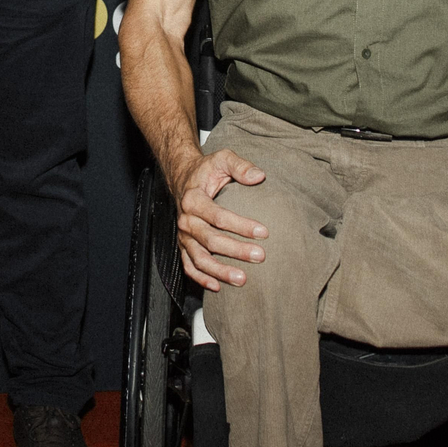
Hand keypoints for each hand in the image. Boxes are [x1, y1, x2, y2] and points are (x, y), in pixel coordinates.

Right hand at [167, 148, 269, 291]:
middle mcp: (185, 219)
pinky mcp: (184, 246)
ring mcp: (183, 235)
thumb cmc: (206, 170)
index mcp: (193, 199)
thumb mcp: (223, 159)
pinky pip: (189, 266)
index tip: (263, 232)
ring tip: (242, 279)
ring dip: (220, 271)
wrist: (184, 177)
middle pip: (210, 240)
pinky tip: (218, 287)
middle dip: (236, 250)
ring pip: (199, 258)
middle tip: (260, 256)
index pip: (218, 216)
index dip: (241, 225)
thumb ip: (240, 166)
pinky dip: (201, 279)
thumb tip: (259, 176)